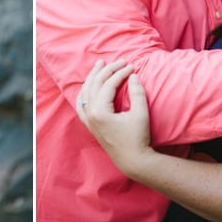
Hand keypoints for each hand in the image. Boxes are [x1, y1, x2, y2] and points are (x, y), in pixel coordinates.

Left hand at [76, 60, 151, 174]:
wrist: (133, 160)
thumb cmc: (138, 138)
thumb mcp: (140, 114)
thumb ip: (137, 93)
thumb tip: (133, 75)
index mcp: (100, 112)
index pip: (108, 84)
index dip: (120, 73)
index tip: (132, 66)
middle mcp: (90, 114)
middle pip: (95, 84)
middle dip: (108, 70)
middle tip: (120, 61)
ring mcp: (88, 120)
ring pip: (85, 92)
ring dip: (93, 77)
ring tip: (101, 64)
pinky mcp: (90, 124)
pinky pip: (81, 104)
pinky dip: (85, 92)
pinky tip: (89, 85)